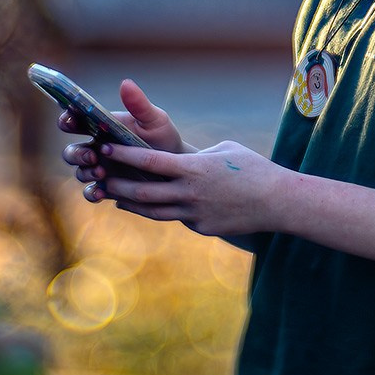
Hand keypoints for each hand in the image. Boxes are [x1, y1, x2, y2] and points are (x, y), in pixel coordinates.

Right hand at [60, 79, 189, 185]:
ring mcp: (99, 168)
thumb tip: (125, 82)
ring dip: (85, 171)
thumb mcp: (154, 120)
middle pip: (71, 150)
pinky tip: (101, 192)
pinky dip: (91, 192)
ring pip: (79, 171)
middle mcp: (96, 147)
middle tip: (92, 154)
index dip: (67, 118)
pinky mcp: (107, 187)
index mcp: (102, 126)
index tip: (71, 118)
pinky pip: (90, 192)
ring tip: (102, 171)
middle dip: (76, 153)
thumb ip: (139, 104)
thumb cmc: (163, 138)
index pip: (75, 120)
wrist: (176, 168)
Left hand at [83, 140, 292, 238]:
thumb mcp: (224, 150)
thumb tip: (179, 158)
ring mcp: (194, 214)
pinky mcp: (201, 228)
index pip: (149, 162)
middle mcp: (189, 193)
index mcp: (193, 168)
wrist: (277, 201)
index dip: (124, 155)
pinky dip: (156, 211)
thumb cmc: (252, 168)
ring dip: (129, 202)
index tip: (105, 147)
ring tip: (111, 194)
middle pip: (142, 192)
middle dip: (117, 184)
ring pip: (152, 211)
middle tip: (98, 176)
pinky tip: (143, 207)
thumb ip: (196, 155)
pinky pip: (174, 218)